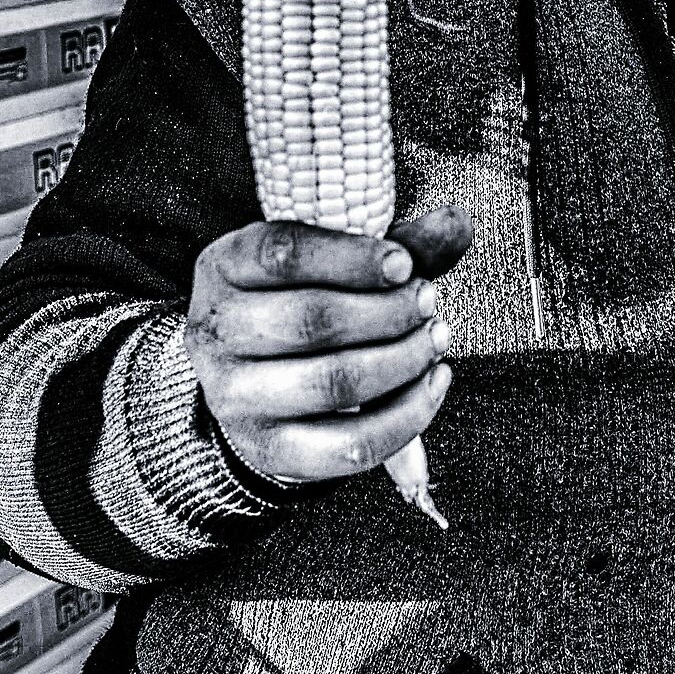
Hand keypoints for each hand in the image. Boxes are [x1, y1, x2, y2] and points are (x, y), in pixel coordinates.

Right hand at [185, 204, 472, 483]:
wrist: (255, 382)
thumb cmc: (304, 302)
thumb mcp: (333, 262)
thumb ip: (397, 244)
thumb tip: (458, 222)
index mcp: (226, 266)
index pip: (283, 253)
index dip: (352, 257)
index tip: (404, 265)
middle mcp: (216, 332)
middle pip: (312, 320)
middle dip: (389, 312)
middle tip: (427, 301)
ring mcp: (235, 398)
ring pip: (333, 383)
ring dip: (404, 359)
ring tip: (434, 338)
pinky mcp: (270, 451)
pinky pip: (349, 445)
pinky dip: (407, 415)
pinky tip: (434, 382)